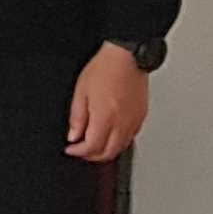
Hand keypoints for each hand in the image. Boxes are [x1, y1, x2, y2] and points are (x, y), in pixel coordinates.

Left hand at [67, 44, 152, 162]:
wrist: (127, 58)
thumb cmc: (104, 69)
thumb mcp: (81, 92)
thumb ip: (77, 117)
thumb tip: (73, 136)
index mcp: (106, 118)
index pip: (92, 147)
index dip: (78, 152)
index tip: (70, 149)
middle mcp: (123, 123)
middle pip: (108, 153)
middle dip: (91, 156)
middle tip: (80, 150)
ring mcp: (134, 122)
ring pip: (120, 148)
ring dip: (105, 151)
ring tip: (93, 144)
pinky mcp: (142, 117)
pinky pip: (130, 138)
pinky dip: (118, 142)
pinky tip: (109, 135)